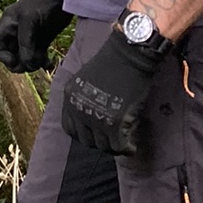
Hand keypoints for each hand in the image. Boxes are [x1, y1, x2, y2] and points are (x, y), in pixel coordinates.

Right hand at [0, 0, 70, 72]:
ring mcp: (30, 36)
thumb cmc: (43, 1)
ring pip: (24, 57)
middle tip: (29, 66)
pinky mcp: (43, 40)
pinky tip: (49, 64)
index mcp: (8, 23)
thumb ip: (25, 41)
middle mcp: (16, 30)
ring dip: (31, 64)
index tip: (13, 61)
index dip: (1, 55)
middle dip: (18, 62)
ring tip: (41, 63)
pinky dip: (42, 62)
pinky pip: (38, 56)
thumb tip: (26, 63)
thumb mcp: (30, 19)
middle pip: (10, 52)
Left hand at [60, 29, 172, 155]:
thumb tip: (92, 120)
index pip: (70, 128)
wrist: (128, 54)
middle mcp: (78, 109)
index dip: (84, 134)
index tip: (95, 134)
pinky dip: (127, 149)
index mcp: (69, 97)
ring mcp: (96, 117)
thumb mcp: (86, 80)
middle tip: (113, 140)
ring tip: (124, 143)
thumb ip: (84, 99)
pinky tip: (132, 147)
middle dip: (100, 142)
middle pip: (86, 140)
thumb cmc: (111, 63)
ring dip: (114, 147)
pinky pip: (119, 145)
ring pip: (103, 145)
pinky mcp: (114, 122)